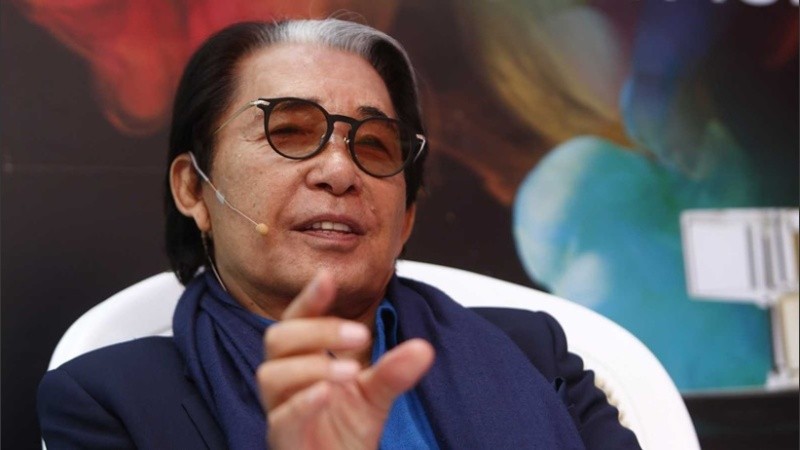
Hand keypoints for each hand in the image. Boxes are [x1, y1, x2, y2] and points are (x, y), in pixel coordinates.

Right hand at [257, 271, 434, 449]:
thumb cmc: (346, 430)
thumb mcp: (376, 394)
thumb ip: (395, 370)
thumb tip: (424, 348)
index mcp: (303, 358)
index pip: (297, 318)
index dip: (309, 297)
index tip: (328, 278)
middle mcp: (286, 380)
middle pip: (279, 338)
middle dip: (318, 330)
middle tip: (359, 333)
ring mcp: (280, 409)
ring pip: (271, 374)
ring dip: (311, 366)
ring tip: (350, 371)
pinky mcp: (283, 438)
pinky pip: (281, 417)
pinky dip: (303, 402)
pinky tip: (326, 394)